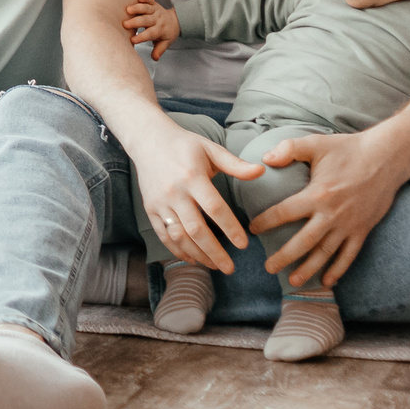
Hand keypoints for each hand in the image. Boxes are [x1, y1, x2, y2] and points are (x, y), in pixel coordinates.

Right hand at [123, 0, 177, 60]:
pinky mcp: (154, 3)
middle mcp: (157, 19)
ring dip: (138, 8)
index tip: (132, 40)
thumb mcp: (165, 43)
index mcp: (159, 30)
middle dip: (135, 22)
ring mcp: (155, 10)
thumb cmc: (166, 34)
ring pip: (147, 8)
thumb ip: (159, 50)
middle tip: (125, 24)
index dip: (141, 37)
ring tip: (128, 10)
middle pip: (146, 20)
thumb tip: (154, 58)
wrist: (175, 21)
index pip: (150, 34)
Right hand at [127, 119, 263, 272]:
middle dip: (214, 252)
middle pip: (196, 229)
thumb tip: (261, 171)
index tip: (243, 244)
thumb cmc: (184, 144)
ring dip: (197, 254)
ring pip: (178, 236)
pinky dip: (177, 250)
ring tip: (214, 266)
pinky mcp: (150, 208)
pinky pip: (163, 235)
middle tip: (230, 268)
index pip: (214, 208)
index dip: (230, 228)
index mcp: (193, 177)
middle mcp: (175, 192)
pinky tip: (192, 259)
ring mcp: (160, 202)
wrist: (148, 140)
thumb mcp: (211, 149)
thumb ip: (235, 164)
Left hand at [247, 129, 402, 286]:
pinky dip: (338, 270)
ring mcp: (348, 225)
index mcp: (317, 194)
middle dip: (284, 257)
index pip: (284, 212)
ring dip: (309, 269)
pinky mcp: (362, 230)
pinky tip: (327, 281)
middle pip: (304, 241)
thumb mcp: (316, 144)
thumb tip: (264, 159)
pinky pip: (349, 255)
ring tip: (292, 282)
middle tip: (268, 268)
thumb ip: (289, 149)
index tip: (253, 229)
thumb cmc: (348, 149)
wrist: (386, 158)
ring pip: (325, 253)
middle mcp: (332, 214)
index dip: (266, 222)